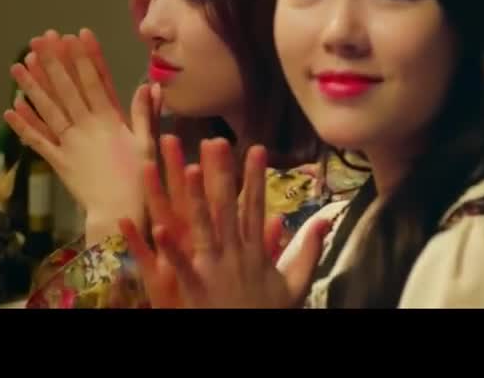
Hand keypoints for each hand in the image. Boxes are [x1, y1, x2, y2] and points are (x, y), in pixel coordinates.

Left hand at [2, 31, 160, 244]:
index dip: (84, 57)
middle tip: (39, 39)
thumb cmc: (138, 179)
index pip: (94, 81)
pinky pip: (38, 141)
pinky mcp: (57, 161)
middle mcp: (85, 127)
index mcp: (109, 121)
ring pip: (47, 110)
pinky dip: (24, 125)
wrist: (118, 213)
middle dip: (53, 62)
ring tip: (17, 65)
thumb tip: (149, 85)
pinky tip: (11, 107)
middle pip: (66, 89)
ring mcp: (68, 144)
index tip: (76, 34)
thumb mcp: (147, 143)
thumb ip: (146, 114)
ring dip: (31, 87)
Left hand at [126, 142, 330, 308]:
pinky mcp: (198, 287)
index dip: (256, 176)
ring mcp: (216, 270)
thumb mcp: (295, 284)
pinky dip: (170, 248)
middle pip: (228, 208)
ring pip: (205, 228)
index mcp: (255, 251)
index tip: (256, 147)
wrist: (252, 342)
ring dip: (196, 199)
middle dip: (223, 173)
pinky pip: (181, 265)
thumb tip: (325, 222)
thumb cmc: (267, 313)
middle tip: (217, 141)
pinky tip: (157, 227)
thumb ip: (307, 251)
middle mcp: (236, 254)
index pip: (255, 206)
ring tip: (188, 169)